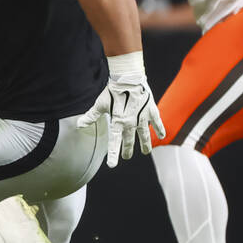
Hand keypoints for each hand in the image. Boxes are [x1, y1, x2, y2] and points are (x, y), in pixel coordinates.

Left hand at [77, 53, 165, 167]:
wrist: (128, 77)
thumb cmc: (112, 90)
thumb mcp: (101, 104)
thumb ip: (92, 116)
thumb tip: (79, 125)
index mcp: (118, 122)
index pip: (114, 142)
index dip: (113, 154)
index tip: (112, 165)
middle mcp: (131, 123)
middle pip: (129, 141)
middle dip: (127, 150)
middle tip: (126, 157)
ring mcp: (142, 118)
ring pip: (144, 136)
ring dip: (144, 145)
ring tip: (145, 152)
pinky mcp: (151, 111)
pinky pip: (157, 123)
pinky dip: (160, 129)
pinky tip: (163, 136)